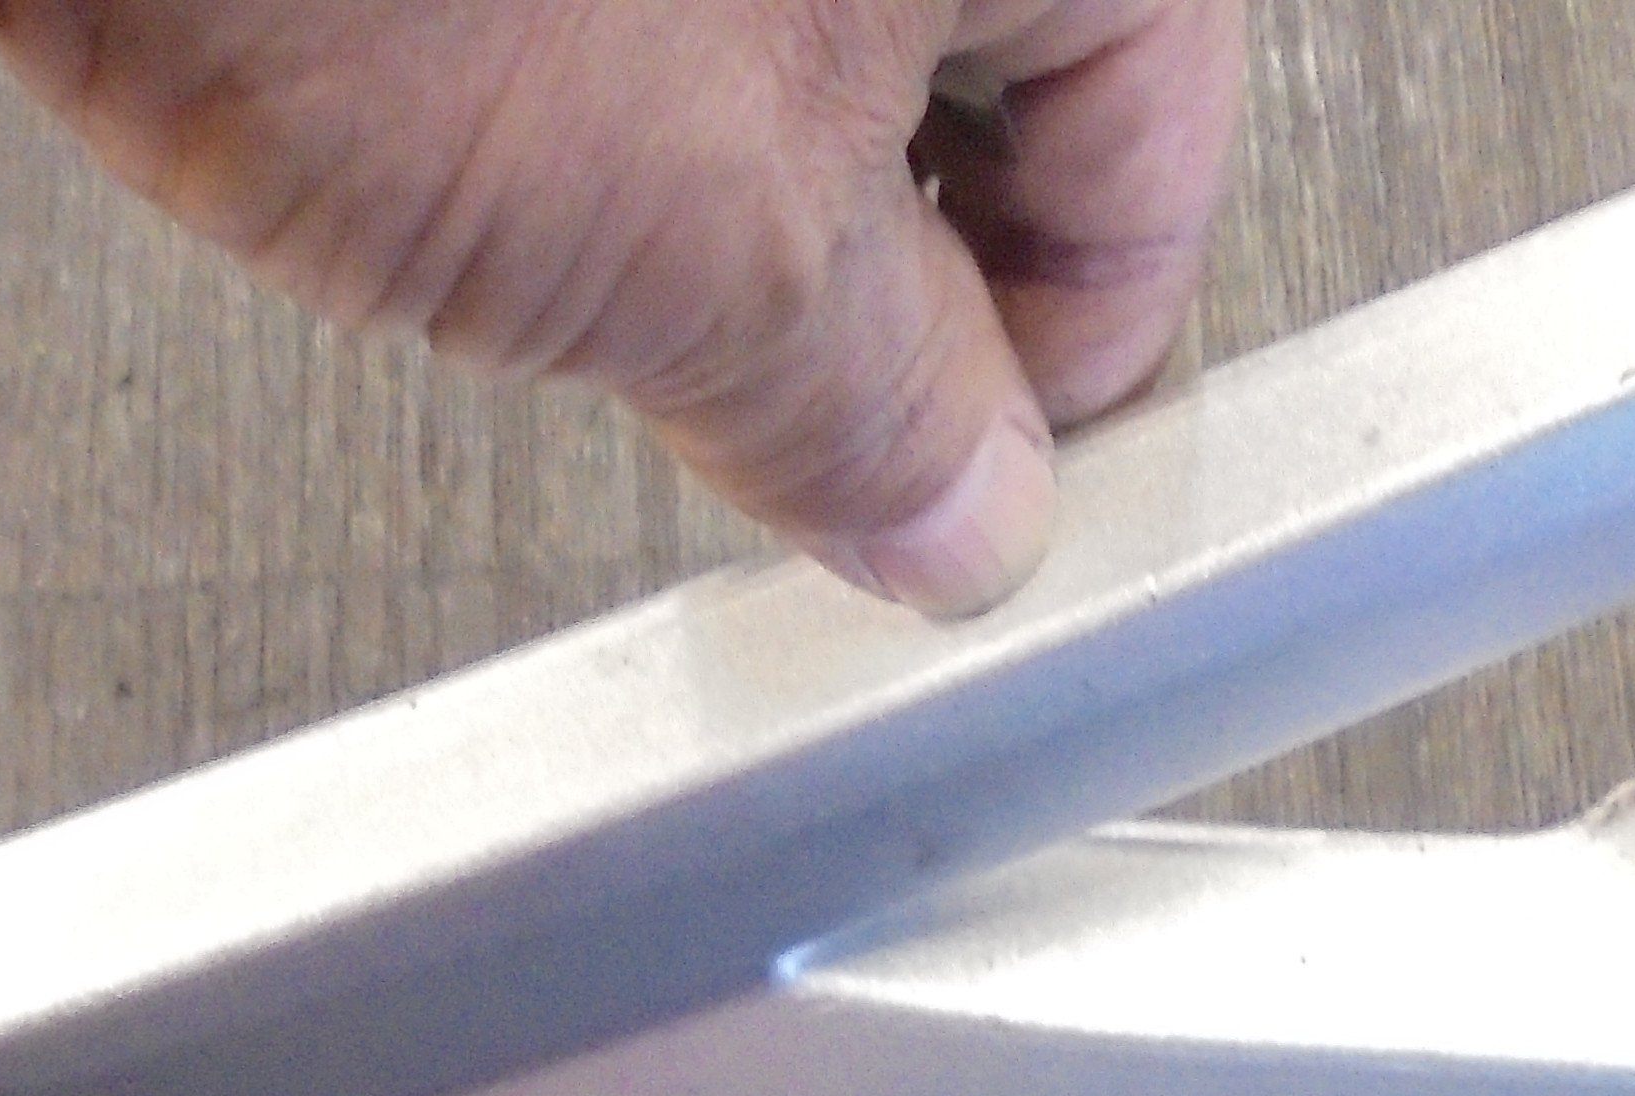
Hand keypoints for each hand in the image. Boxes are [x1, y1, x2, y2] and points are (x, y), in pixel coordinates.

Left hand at [0, 0, 1248, 615]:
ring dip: (727, 157)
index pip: (1165, 147)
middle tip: (775, 418)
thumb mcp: (696, 246)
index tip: (976, 500)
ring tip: (574, 243)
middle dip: (889, 260)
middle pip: (993, 56)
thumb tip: (960, 507)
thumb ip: (875, 410)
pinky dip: (588, 50)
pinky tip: (469, 119)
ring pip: (805, 12)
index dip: (1069, 367)